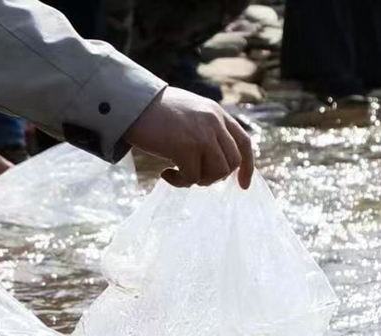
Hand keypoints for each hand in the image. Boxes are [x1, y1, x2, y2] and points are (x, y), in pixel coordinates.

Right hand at [123, 87, 253, 188]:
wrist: (133, 104)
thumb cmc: (154, 112)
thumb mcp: (189, 113)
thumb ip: (204, 128)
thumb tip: (210, 159)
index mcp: (217, 114)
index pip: (243, 143)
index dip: (247, 166)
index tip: (243, 185)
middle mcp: (214, 123)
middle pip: (231, 163)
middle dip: (214, 177)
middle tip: (191, 176)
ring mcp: (202, 135)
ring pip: (216, 173)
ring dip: (198, 180)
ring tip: (178, 174)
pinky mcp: (186, 148)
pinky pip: (192, 177)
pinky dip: (179, 181)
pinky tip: (164, 173)